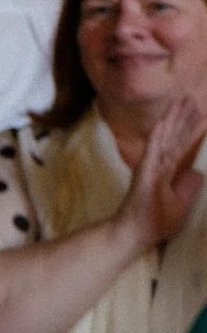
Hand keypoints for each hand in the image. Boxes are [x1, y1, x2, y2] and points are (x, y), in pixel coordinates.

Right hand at [117, 94, 206, 249]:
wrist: (135, 233)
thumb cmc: (154, 221)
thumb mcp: (180, 204)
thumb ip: (188, 186)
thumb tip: (197, 172)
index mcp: (166, 171)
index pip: (180, 145)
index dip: (188, 129)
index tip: (197, 112)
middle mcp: (158, 165)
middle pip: (174, 137)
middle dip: (183, 118)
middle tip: (190, 98)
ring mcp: (151, 168)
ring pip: (165, 139)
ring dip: (173, 120)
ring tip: (182, 101)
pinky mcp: (145, 174)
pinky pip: (153, 152)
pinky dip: (157, 137)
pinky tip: (162, 123)